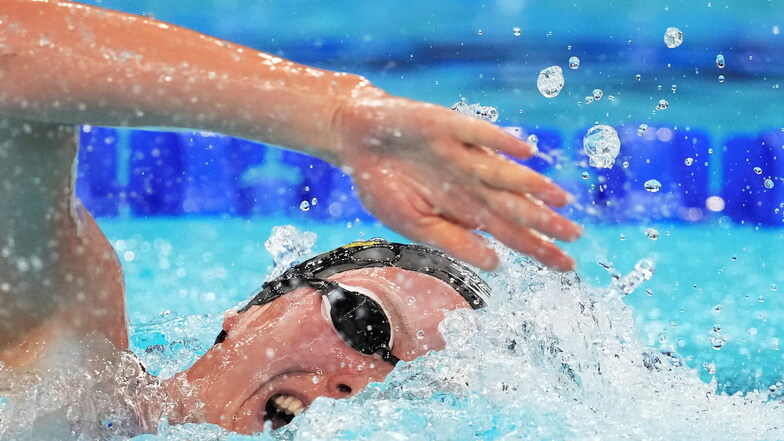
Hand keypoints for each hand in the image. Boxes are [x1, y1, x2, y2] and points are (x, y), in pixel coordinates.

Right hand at [333, 92, 581, 271]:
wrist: (356, 141)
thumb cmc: (383, 185)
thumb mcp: (414, 225)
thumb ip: (453, 241)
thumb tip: (495, 265)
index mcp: (465, 209)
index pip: (510, 233)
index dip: (538, 248)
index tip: (566, 266)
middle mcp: (472, 183)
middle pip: (515, 206)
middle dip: (545, 223)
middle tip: (576, 237)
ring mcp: (462, 155)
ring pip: (503, 173)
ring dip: (531, 186)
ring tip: (560, 199)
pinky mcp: (448, 127)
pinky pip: (478, 135)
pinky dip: (500, 143)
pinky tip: (526, 153)